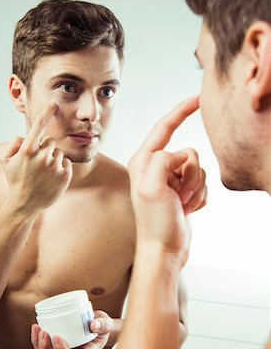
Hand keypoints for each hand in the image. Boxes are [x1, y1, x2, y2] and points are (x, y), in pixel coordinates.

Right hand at [1, 100, 71, 215]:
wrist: (25, 203)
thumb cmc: (16, 179)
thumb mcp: (7, 160)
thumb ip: (15, 143)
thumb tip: (27, 136)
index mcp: (27, 150)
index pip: (39, 125)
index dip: (47, 112)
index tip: (54, 103)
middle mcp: (42, 156)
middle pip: (51, 141)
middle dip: (45, 148)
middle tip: (37, 162)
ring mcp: (55, 167)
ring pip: (59, 153)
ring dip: (53, 159)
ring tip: (44, 172)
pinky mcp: (65, 176)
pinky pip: (67, 163)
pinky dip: (61, 167)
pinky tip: (52, 177)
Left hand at [31, 310, 113, 348]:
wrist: (97, 326)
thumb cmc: (101, 326)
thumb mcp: (107, 324)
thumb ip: (103, 324)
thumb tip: (93, 325)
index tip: (57, 337)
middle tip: (44, 333)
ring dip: (39, 346)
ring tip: (38, 329)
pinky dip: (37, 340)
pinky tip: (36, 328)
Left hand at [128, 96, 205, 266]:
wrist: (164, 249)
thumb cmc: (154, 223)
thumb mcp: (151, 188)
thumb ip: (163, 161)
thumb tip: (179, 154)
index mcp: (144, 161)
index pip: (164, 128)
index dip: (181, 112)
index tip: (197, 99)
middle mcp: (156, 167)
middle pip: (189, 153)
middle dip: (190, 176)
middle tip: (177, 197)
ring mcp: (171, 179)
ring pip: (199, 169)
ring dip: (194, 189)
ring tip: (181, 205)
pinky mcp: (183, 190)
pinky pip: (203, 183)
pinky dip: (199, 198)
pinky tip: (187, 210)